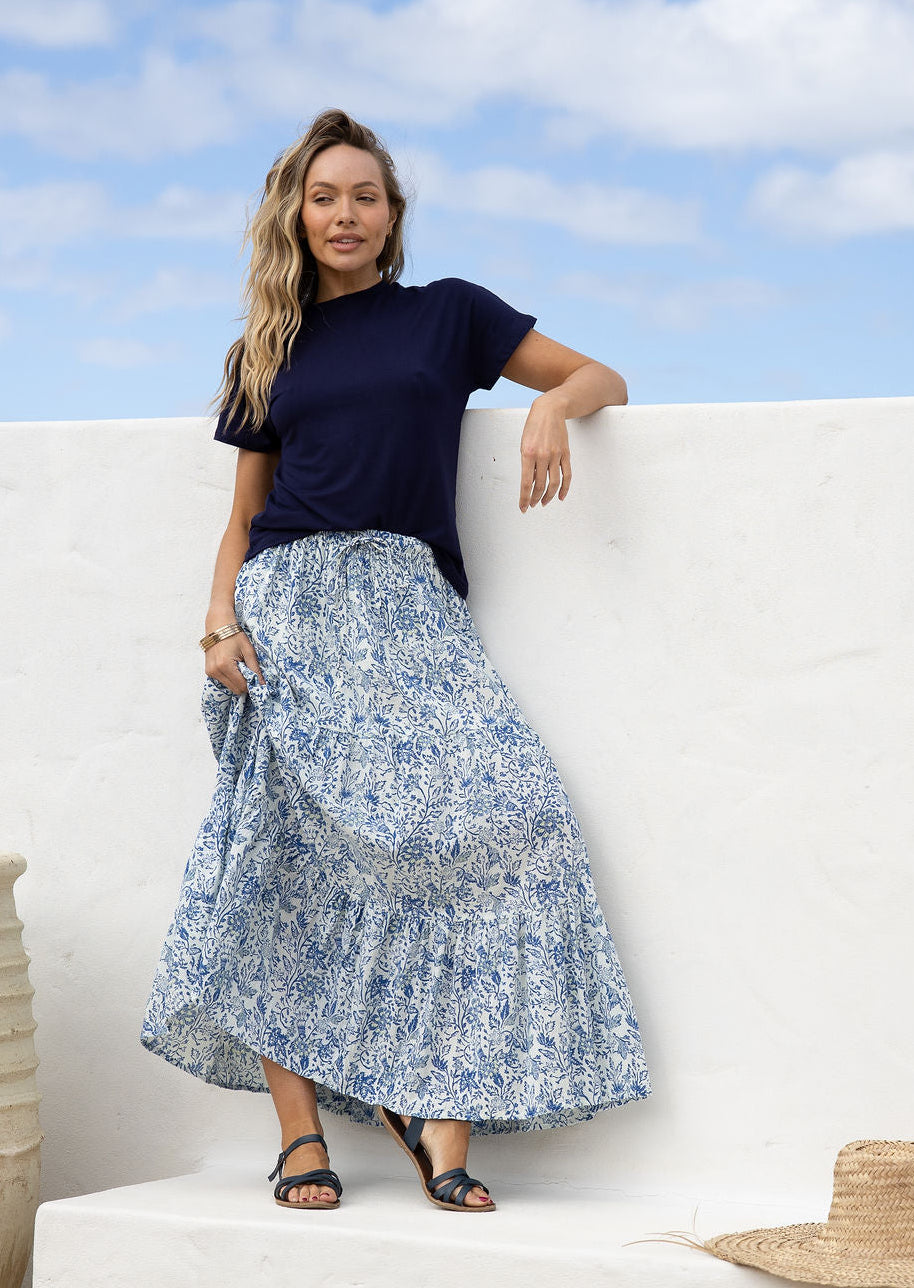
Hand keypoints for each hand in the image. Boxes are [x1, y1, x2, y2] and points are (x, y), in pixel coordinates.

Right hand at [204, 627, 264, 694]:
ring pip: (229, 686)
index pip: (242, 686)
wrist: (218, 625)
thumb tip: (262, 684)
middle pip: (235, 689)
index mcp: (225, 666)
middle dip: (245, 683)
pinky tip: (232, 666)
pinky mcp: (208, 671)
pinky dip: (230, 677)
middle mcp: (215, 671)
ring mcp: (210, 672)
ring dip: (237, 680)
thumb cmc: (234, 635)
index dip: (251, 685)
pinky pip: (223, 681)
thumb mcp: (248, 651)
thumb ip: (255, 669)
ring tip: (239, 665)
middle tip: (248, 670)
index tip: (256, 678)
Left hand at [518, 391, 571, 511]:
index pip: (526, 483)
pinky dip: (564, 488)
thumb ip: (527, 464)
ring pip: (554, 483)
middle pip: (540, 486)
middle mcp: (542, 456)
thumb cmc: (533, 427)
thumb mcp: (524, 444)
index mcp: (528, 453)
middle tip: (532, 505)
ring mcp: (556, 455)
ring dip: (548, 496)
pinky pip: (567, 475)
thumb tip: (530, 483)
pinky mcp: (566, 454)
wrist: (550, 410)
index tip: (523, 508)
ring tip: (544, 503)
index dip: (524, 498)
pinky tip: (560, 497)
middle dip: (535, 499)